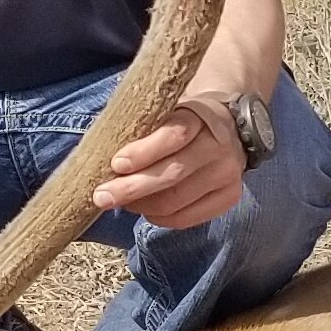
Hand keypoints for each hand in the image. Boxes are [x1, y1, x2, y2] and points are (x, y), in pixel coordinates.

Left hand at [91, 97, 245, 229]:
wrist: (230, 126)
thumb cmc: (183, 120)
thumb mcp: (167, 111)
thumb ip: (142, 129)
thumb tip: (100, 158)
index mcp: (201, 117)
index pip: (174, 136)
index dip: (143, 152)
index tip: (115, 164)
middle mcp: (218, 146)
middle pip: (172, 174)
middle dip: (131, 188)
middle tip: (101, 196)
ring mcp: (227, 174)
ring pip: (176, 200)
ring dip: (141, 206)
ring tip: (121, 202)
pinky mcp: (229, 197)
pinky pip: (186, 218)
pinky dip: (159, 218)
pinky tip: (146, 210)